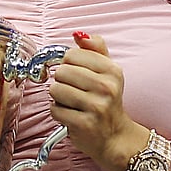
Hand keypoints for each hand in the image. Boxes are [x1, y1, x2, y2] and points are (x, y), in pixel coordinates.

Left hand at [48, 32, 149, 170]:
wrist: (114, 136)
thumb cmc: (107, 100)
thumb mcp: (108, 72)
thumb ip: (95, 49)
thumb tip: (78, 34)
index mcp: (112, 70)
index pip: (72, 55)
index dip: (69, 65)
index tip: (78, 75)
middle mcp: (107, 87)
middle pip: (61, 71)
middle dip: (62, 82)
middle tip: (75, 91)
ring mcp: (96, 106)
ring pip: (55, 90)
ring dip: (59, 98)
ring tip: (73, 103)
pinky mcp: (84, 124)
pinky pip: (55, 109)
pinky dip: (59, 113)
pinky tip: (71, 115)